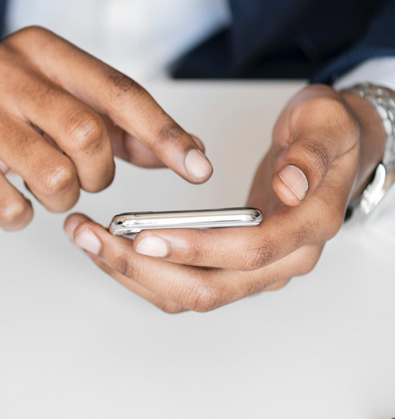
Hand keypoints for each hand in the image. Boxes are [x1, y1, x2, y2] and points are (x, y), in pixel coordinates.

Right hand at [0, 26, 211, 229]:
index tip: (196, 167)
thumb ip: (114, 124)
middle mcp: (3, 71)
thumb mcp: (52, 102)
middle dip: (97, 176)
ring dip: (60, 200)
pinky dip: (20, 216)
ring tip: (40, 189)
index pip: (118, 92)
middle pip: (89, 137)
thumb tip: (181, 151)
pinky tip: (6, 199)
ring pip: (55, 178)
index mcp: (38, 50)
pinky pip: (12, 208)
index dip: (163, 134)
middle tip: (81, 180)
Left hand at [64, 84, 387, 311]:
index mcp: (308, 228)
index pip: (249, 253)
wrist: (333, 149)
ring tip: (85, 237)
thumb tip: (289, 186)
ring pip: (187, 294)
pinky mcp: (231, 268)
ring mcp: (256, 272)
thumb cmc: (327, 135)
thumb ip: (308, 153)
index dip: (196, 248)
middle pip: (207, 288)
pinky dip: (140, 271)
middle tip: (92, 236)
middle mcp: (283, 262)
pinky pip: (181, 284)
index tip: (144, 236)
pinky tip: (107, 245)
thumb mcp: (325, 123)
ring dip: (131, 272)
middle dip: (142, 267)